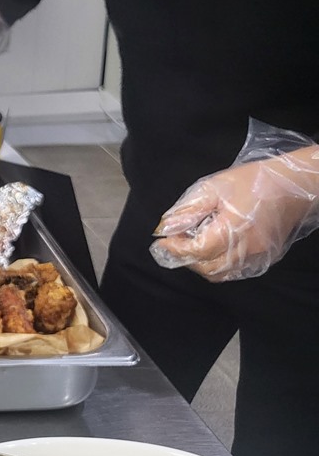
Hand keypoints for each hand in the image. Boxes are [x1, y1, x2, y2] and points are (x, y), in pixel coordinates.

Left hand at [152, 146, 318, 281]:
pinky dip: (218, 265)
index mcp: (233, 229)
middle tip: (175, 242)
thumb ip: (187, 210)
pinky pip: (236, 271)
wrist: (293, 185)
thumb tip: (166, 228)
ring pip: (221, 274)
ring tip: (192, 243)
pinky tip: (213, 248)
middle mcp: (248, 249)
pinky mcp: (266, 259)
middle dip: (186, 258)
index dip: (175, 249)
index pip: (196, 251)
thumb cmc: (253, 182)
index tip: (162, 242)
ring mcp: (259, 257)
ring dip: (201, 263)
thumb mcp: (212, 188)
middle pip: (207, 268)